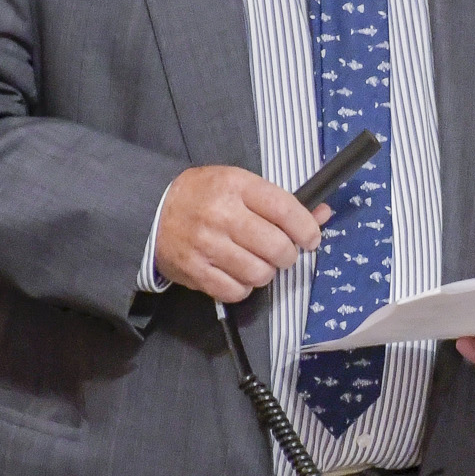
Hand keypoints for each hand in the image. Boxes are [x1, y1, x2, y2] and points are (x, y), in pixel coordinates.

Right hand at [155, 166, 329, 302]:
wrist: (153, 211)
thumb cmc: (202, 196)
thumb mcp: (239, 184)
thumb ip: (280, 201)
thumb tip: (321, 215)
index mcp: (236, 186)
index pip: (285, 210)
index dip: (307, 229)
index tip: (311, 238)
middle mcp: (222, 214)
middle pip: (277, 247)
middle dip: (287, 255)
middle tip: (281, 252)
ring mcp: (207, 245)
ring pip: (260, 274)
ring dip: (265, 272)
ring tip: (255, 261)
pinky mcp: (195, 270)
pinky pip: (236, 291)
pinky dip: (243, 287)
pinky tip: (236, 273)